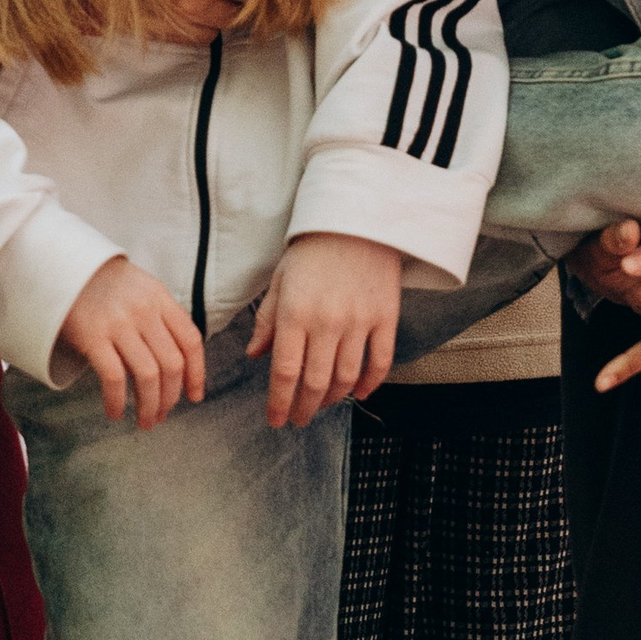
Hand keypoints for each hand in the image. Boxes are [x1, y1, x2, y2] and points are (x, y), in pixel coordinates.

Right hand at [56, 255, 206, 426]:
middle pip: (171, 364)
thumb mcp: (141, 290)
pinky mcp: (93, 336)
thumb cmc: (104, 285)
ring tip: (145, 422)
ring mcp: (119, 323)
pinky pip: (114, 377)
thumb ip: (161, 318)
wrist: (63, 267)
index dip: (197, 373)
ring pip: (148, 375)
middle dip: (171, 398)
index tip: (194, 396)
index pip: (191, 341)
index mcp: (161, 299)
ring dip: (149, 406)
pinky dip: (117, 401)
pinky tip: (115, 412)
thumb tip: (178, 363)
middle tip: (162, 415)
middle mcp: (144, 311)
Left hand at [247, 232, 401, 428]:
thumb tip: (254, 356)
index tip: (276, 420)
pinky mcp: (386, 317)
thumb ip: (268, 321)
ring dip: (333, 399)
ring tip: (322, 404)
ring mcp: (359, 321)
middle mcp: (327, 322)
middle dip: (304, 408)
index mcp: (295, 314)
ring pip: (347, 377)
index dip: (279, 403)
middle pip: (315, 382)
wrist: (357, 219)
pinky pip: (380, 361)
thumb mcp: (280, 281)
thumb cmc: (312, 250)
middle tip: (298, 419)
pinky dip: (371, 383)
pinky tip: (360, 393)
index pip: (285, 373)